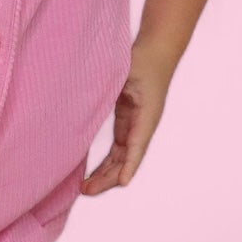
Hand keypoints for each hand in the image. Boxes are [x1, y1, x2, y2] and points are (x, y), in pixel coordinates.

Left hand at [79, 46, 176, 193]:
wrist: (155, 51)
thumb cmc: (142, 59)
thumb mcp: (126, 72)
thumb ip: (112, 88)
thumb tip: (90, 100)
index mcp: (146, 115)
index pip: (137, 145)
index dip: (129, 165)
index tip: (122, 183)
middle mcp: (143, 125)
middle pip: (126, 159)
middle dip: (108, 177)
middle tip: (86, 190)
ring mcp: (135, 125)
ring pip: (121, 158)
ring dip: (105, 174)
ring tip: (85, 188)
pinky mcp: (127, 122)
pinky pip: (118, 149)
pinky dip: (107, 162)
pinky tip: (93, 173)